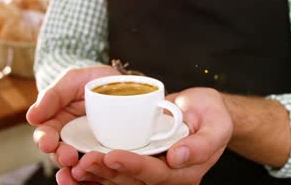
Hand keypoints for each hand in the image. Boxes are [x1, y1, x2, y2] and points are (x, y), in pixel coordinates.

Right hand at [26, 65, 120, 180]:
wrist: (118, 82)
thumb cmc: (90, 80)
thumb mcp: (71, 80)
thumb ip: (52, 96)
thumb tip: (31, 117)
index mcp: (57, 122)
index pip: (45, 135)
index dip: (44, 140)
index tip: (48, 142)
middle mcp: (71, 138)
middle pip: (60, 153)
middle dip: (62, 156)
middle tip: (68, 156)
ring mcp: (90, 145)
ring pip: (79, 163)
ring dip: (78, 167)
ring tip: (82, 167)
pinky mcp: (107, 150)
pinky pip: (101, 164)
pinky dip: (98, 171)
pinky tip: (100, 171)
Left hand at [67, 87, 232, 184]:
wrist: (204, 113)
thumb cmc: (213, 117)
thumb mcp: (217, 125)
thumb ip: (202, 144)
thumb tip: (177, 158)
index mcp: (185, 173)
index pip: (156, 174)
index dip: (132, 166)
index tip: (112, 154)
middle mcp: (166, 177)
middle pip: (132, 181)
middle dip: (106, 172)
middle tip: (85, 160)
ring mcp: (151, 172)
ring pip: (119, 180)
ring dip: (96, 175)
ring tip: (73, 165)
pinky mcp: (140, 163)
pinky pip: (116, 172)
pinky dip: (96, 172)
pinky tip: (76, 168)